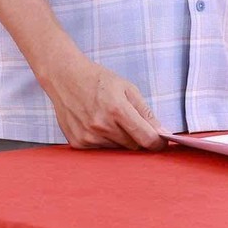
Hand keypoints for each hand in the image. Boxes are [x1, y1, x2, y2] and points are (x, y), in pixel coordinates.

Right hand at [38, 56, 167, 150]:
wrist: (64, 77)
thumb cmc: (98, 80)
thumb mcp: (127, 88)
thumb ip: (146, 113)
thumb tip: (163, 134)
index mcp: (117, 109)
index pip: (147, 138)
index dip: (157, 142)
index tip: (160, 141)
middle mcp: (101, 125)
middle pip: (133, 146)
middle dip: (136, 137)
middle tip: (127, 121)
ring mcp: (88, 136)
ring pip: (118, 149)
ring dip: (119, 139)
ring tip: (108, 119)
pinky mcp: (78, 143)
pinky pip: (102, 150)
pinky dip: (104, 140)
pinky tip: (96, 124)